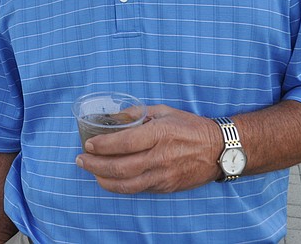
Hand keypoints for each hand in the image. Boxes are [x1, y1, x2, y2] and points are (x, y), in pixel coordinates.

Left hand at [75, 105, 219, 193]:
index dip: (101, 145)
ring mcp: (163, 175)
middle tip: (81, 160)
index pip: (123, 142)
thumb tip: (114, 117)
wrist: (219, 150)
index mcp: (158, 133)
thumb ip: (138, 113)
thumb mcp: (164, 111)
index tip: (87, 144)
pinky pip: (138, 188)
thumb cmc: (191, 127)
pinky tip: (109, 180)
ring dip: (103, 179)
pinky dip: (120, 186)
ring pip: (126, 184)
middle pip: (120, 167)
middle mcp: (159, 156)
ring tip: (91, 172)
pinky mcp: (166, 186)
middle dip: (95, 165)